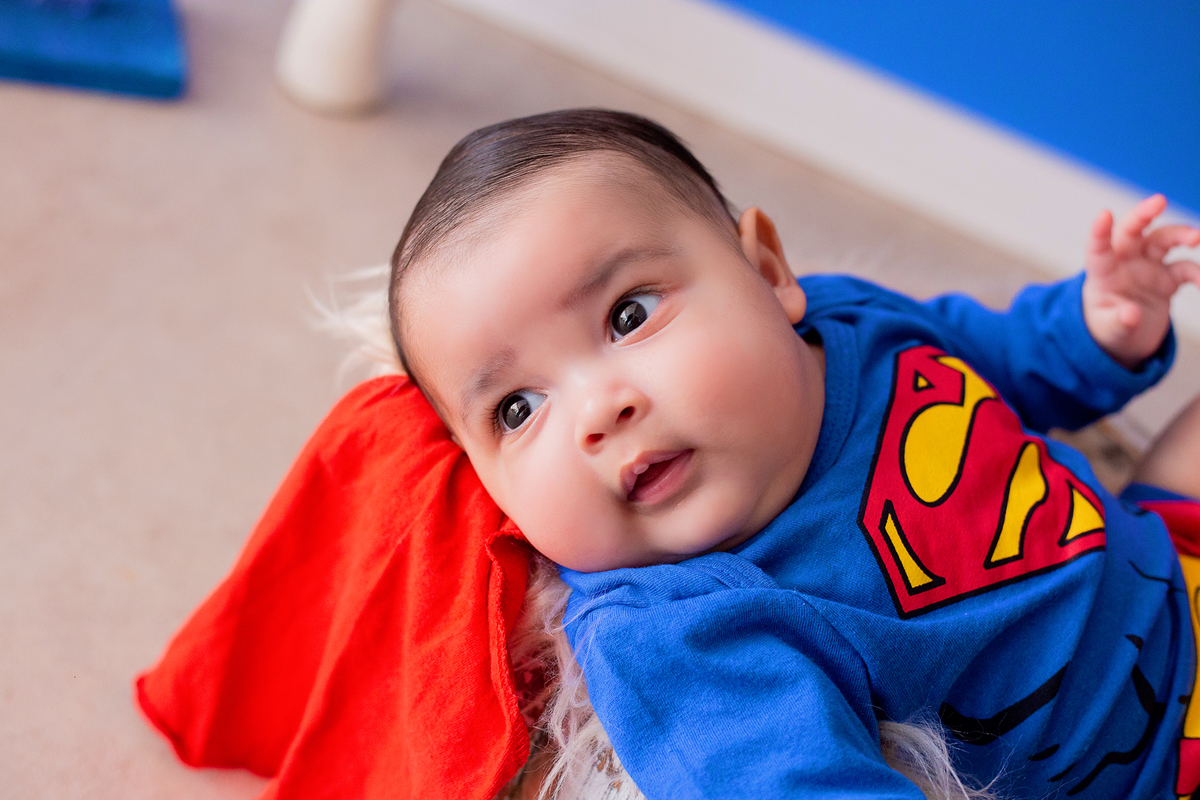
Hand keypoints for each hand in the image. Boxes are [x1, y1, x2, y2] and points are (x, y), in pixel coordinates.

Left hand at [1082, 194, 1199, 367]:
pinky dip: (1198, 273)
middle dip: (1144, 214)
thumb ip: (1119, 323)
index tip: (1104, 214)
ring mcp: (1148, 267)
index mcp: (1103, 275)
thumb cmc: (1109, 330)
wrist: (1127, 339)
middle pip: (1132, 232)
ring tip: (1196, 238)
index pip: (1098, 250)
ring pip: (1162, 240)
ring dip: (1180, 235)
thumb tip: (1131, 315)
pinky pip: (1185, 268)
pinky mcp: (1168, 277)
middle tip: (1160, 200)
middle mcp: (1125, 264)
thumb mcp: (1109, 331)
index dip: (1100, 232)